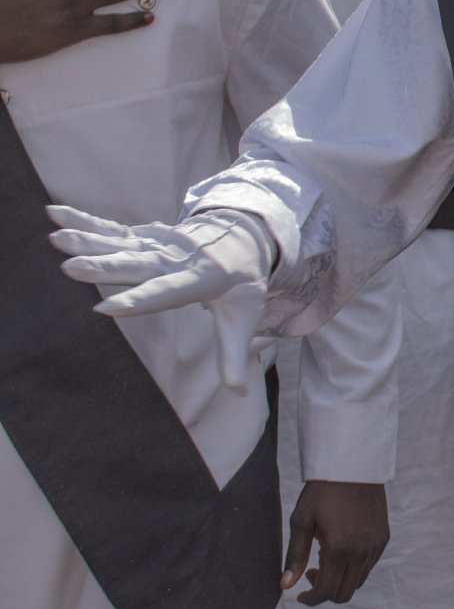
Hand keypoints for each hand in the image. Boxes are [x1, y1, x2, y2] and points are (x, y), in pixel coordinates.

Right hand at [49, 207, 273, 391]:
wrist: (245, 237)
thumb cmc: (243, 284)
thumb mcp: (245, 317)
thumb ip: (234, 354)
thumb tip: (238, 394)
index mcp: (199, 280)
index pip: (166, 293)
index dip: (137, 300)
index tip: (105, 308)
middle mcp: (174, 259)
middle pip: (136, 265)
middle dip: (103, 267)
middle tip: (70, 267)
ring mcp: (157, 244)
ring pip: (118, 243)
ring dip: (86, 240)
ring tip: (55, 238)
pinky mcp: (144, 236)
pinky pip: (111, 229)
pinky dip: (82, 220)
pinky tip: (54, 214)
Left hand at [285, 481, 389, 603]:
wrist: (353, 465)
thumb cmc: (322, 490)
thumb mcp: (302, 520)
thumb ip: (295, 556)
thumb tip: (285, 586)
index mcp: (339, 548)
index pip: (326, 591)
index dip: (311, 599)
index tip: (300, 595)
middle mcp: (361, 551)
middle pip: (344, 593)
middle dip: (325, 593)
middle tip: (311, 574)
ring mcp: (375, 546)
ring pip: (358, 582)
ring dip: (340, 581)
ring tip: (325, 560)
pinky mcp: (383, 539)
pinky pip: (369, 566)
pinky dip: (353, 569)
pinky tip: (341, 550)